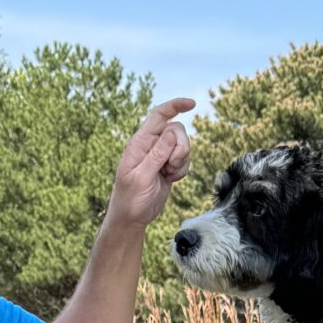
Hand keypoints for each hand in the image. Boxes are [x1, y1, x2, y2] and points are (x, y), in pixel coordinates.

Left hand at [108, 97, 193, 230]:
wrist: (132, 218)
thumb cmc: (130, 199)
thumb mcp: (141, 178)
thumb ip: (156, 155)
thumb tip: (171, 133)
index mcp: (139, 143)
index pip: (158, 116)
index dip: (175, 106)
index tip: (192, 104)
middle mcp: (150, 145)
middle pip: (177, 130)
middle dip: (181, 147)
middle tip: (171, 165)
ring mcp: (160, 155)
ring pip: (183, 145)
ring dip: (181, 160)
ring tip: (168, 175)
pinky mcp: (168, 166)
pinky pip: (184, 159)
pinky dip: (182, 170)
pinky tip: (171, 179)